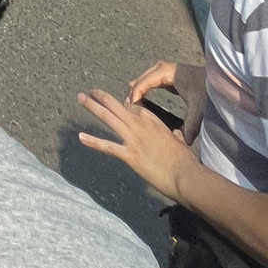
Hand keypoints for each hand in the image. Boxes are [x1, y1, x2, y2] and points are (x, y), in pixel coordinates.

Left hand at [77, 86, 198, 200]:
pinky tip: (80, 137)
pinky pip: (108, 146)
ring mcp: (133, 138)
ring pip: (108, 117)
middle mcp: (140, 124)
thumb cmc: (186, 161)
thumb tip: (178, 134)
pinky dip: (93, 141)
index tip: (115, 105)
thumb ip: (175, 136)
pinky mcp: (129, 155)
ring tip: (80, 98)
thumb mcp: (180, 142)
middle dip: (101, 96)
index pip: (131, 107)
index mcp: (152, 119)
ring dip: (92, 106)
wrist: (186, 176)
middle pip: (116, 105)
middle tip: (90, 91)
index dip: (122, 106)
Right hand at [128, 59, 206, 142]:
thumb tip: (185, 141)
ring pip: (144, 80)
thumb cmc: (207, 90)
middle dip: (133, 94)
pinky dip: (145, 90)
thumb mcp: (198, 107)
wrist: (217, 79)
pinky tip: (140, 101)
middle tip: (126, 110)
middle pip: (141, 80)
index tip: (130, 110)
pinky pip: (150, 82)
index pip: (143, 82)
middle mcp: (162, 68)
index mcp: (166, 72)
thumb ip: (191, 124)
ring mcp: (165, 70)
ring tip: (131, 107)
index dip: (135, 95)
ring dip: (138, 92)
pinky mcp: (168, 76)